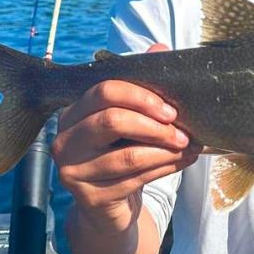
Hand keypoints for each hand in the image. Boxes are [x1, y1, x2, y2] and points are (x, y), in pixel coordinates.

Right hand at [51, 43, 201, 234]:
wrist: (107, 204)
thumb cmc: (120, 151)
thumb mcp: (129, 117)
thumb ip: (141, 84)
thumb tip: (160, 48)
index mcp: (73, 111)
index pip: (104, 91)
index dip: (141, 96)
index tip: (170, 109)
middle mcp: (64, 139)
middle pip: (112, 120)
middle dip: (155, 125)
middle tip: (183, 132)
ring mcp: (72, 170)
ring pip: (127, 155)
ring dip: (166, 151)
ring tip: (189, 147)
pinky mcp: (88, 197)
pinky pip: (134, 179)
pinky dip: (165, 169)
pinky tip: (182, 162)